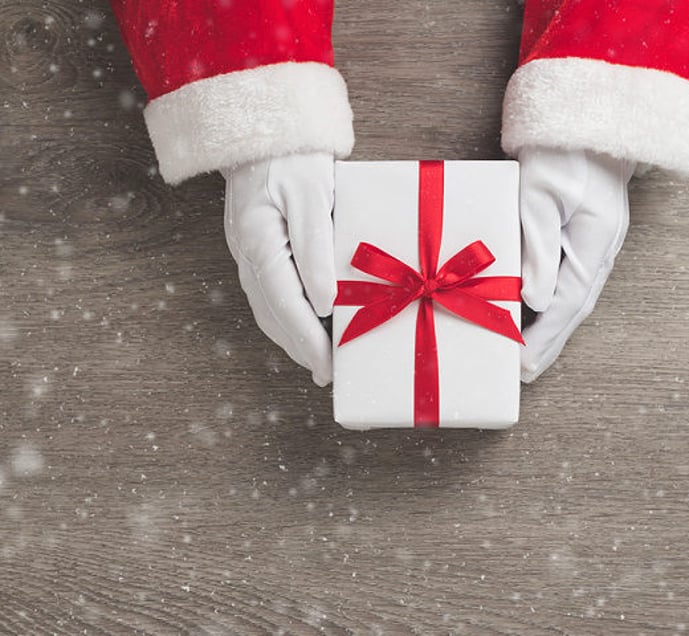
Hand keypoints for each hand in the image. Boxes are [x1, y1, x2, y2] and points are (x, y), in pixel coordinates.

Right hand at [223, 154, 335, 385]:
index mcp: (258, 242)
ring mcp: (247, 252)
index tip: (327, 367)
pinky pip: (269, 293)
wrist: (263, 126)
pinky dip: (287, 316)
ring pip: (268, 308)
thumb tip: (325, 303)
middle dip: (299, 348)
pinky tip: (306, 325)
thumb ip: (316, 250)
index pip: (284, 305)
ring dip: (292, 337)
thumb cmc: (292, 155)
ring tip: (318, 360)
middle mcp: (246, 254)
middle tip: (327, 374)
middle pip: (272, 314)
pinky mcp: (256, 248)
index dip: (307, 340)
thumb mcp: (311, 196)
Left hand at [519, 148, 635, 382]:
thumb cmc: (562, 152)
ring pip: (573, 295)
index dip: (546, 337)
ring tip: (529, 354)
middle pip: (574, 306)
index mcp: (595, 243)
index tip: (525, 365)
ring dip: (551, 326)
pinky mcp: (583, 234)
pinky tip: (536, 314)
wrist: (588, 119)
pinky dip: (553, 301)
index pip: (568, 303)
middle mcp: (600, 249)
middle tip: (526, 374)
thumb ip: (539, 248)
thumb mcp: (541, 196)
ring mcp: (595, 242)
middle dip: (550, 342)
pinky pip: (568, 277)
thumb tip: (533, 299)